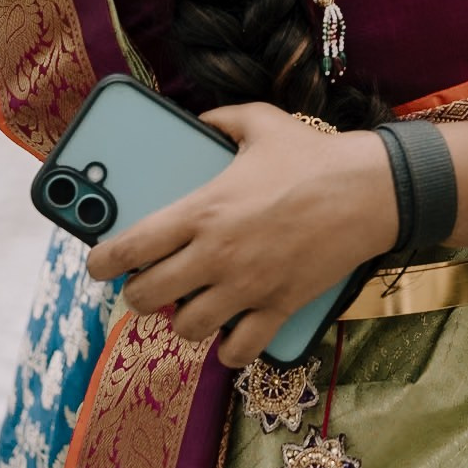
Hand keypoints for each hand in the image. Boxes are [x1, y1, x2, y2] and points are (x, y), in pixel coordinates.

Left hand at [88, 104, 397, 369]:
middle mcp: (215, 254)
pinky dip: (229, 349)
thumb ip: (221, 119)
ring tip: (189, 306)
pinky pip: (239, 348)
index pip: (131, 247)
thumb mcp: (261, 123)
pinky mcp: (277, 305)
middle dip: (139, 294)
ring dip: (182, 319)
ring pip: (187, 326)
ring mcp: (246, 285)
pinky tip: (228, 337)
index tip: (98, 265)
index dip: (102, 262)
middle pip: (147, 296)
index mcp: (202, 210)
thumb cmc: (313, 157)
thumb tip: (200, 119)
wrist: (369, 191)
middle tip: (147, 285)